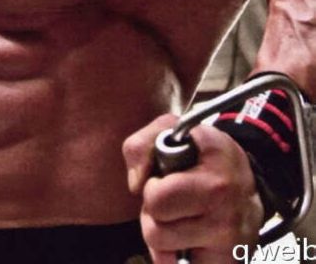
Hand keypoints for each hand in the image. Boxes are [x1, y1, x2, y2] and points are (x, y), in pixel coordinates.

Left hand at [123, 114, 262, 263]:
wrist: (246, 183)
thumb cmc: (200, 155)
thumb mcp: (169, 131)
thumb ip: (139, 146)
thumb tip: (135, 185)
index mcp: (212, 166)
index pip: (157, 197)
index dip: (153, 188)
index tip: (167, 179)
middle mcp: (225, 201)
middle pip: (156, 227)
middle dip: (154, 212)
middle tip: (172, 201)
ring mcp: (230, 237)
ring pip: (162, 249)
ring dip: (163, 235)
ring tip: (180, 217)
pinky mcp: (230, 261)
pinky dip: (174, 258)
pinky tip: (188, 241)